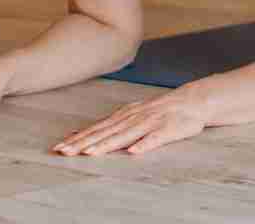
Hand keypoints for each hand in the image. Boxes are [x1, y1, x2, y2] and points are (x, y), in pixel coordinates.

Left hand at [52, 86, 211, 156]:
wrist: (194, 100)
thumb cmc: (160, 111)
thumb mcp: (131, 113)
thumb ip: (108, 124)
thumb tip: (78, 133)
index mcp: (124, 115)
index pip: (97, 128)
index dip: (78, 138)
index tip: (60, 148)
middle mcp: (134, 118)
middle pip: (106, 132)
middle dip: (84, 143)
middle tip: (65, 152)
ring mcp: (151, 123)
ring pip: (126, 135)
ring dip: (108, 144)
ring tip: (91, 153)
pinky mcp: (169, 129)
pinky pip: (155, 139)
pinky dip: (144, 144)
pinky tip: (134, 152)